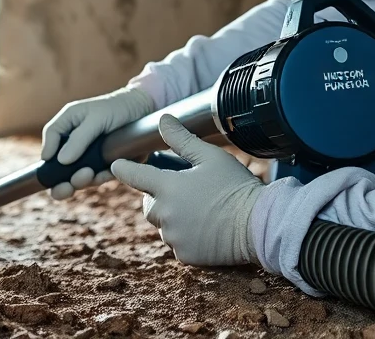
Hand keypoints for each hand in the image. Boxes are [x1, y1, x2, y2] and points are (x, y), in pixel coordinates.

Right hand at [41, 87, 154, 199]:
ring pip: (76, 175)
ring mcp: (88, 154)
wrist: (144, 111)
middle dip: (59, 180)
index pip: (51, 137)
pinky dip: (99, 178)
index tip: (49, 167)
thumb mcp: (97, 118)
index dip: (48, 153)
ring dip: (80, 180)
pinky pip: (96, 177)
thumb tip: (61, 160)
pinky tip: (105, 173)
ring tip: (89, 175)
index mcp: (69, 123)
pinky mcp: (102, 164)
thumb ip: (79, 138)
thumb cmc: (117, 107)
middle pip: (58, 164)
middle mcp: (75, 140)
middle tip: (66, 188)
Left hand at [111, 115, 264, 266]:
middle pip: (148, 205)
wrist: (258, 224)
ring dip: (172, 218)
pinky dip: (186, 236)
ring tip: (198, 209)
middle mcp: (165, 215)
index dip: (124, 169)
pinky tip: (204, 228)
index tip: (116, 166)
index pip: (135, 176)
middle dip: (158, 197)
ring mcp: (174, 237)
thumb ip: (182, 140)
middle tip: (180, 190)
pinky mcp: (186, 255)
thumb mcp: (210, 157)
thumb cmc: (235, 186)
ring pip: (163, 225)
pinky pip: (177, 243)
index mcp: (168, 188)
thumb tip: (163, 120)